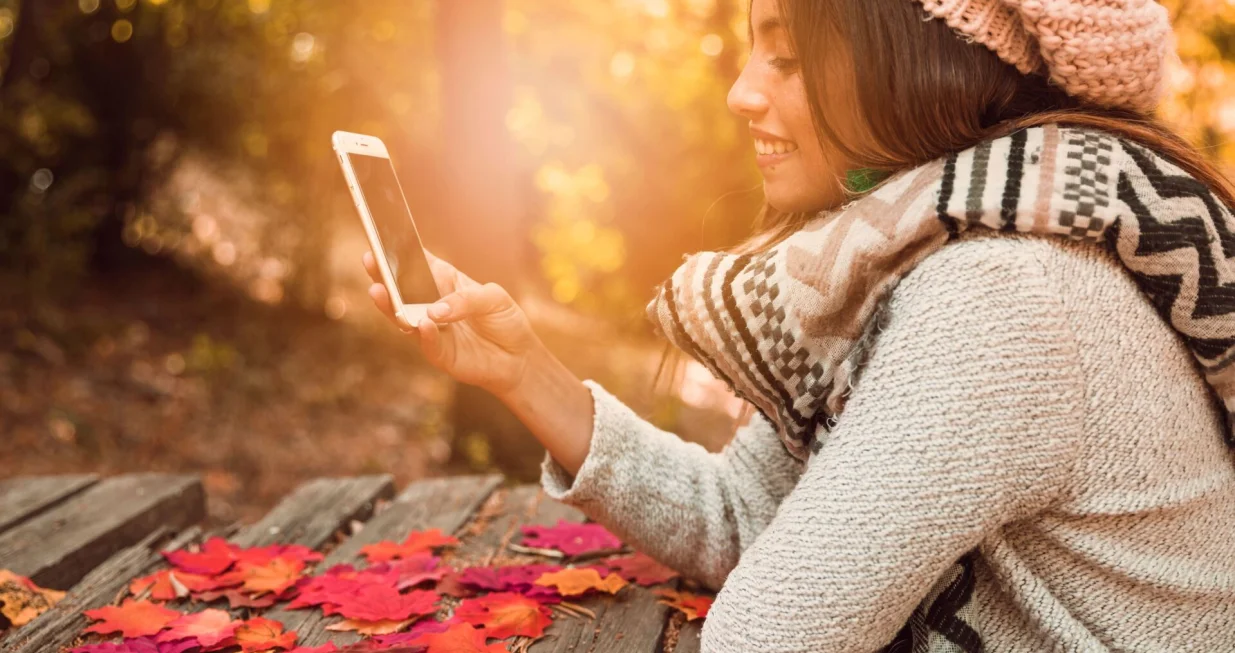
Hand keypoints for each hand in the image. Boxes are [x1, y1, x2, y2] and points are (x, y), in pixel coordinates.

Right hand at [363, 250, 541, 397]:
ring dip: (391, 305)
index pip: (417, 263)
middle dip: (383, 275)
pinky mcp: (440, 354)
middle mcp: (430, 304)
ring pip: (403, 317)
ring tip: (380, 291)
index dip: (400, 251)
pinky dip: (424, 333)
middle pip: (401, 289)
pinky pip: (428, 343)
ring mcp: (432, 330)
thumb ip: (466, 299)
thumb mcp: (493, 298)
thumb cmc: (505, 320)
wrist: (519, 357)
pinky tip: (421, 322)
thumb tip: (436, 310)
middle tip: (370, 260)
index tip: (383, 237)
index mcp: (443, 282)